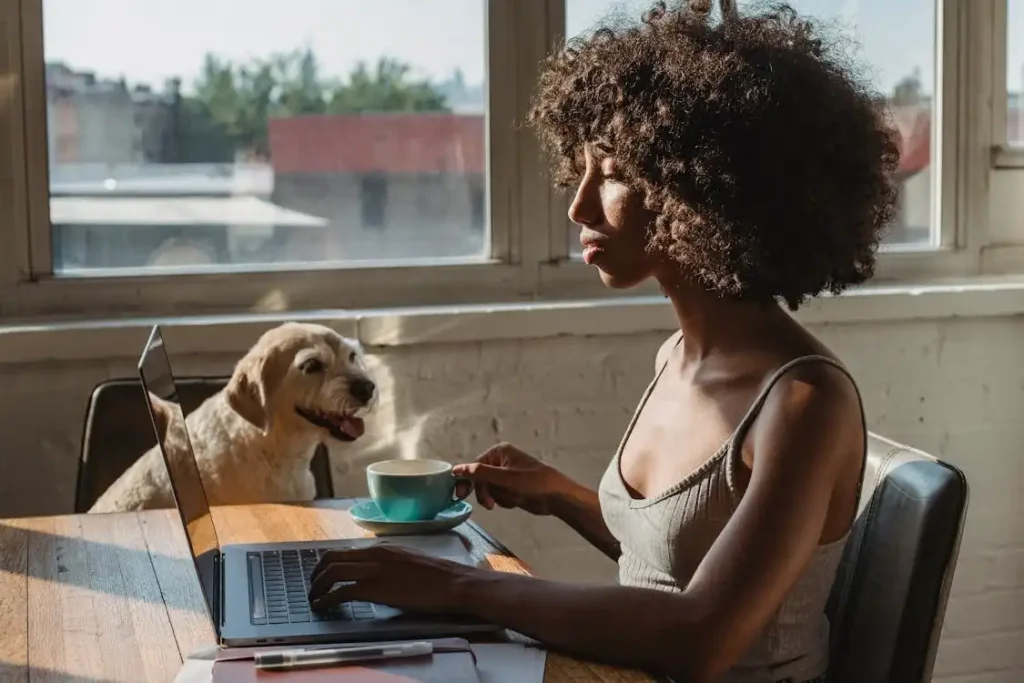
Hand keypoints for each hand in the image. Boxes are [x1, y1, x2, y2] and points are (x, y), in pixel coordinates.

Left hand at [308, 543, 478, 612]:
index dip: (329, 562)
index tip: (324, 572)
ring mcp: (373, 570)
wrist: (451, 582)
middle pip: (332, 557)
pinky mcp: (374, 589)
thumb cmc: (436, 576)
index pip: (346, 550)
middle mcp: (374, 554)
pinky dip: (327, 599)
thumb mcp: (408, 560)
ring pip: (333, 572)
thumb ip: (389, 563)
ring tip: (314, 597)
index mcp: (382, 546)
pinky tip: (323, 606)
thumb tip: (376, 573)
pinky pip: (341, 592)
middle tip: (314, 585)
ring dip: (318, 586)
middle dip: (317, 572)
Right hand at [453, 442, 569, 514]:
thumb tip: (456, 469)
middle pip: (480, 479)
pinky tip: (517, 501)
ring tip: (512, 499)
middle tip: (489, 505)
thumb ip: (479, 473)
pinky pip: (499, 495)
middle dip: (486, 493)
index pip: (474, 466)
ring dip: (497, 497)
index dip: (466, 481)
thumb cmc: (532, 483)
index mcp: (498, 452)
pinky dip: (505, 500)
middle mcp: (501, 461)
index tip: (460, 495)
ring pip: (489, 490)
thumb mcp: (504, 478)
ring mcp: (507, 474)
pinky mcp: (512, 487)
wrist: (556, 497)